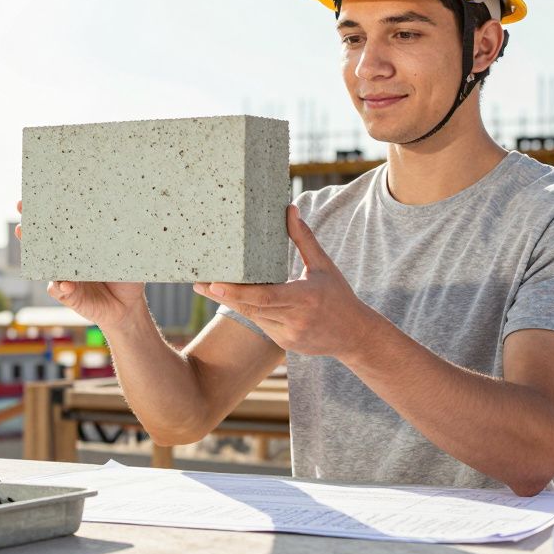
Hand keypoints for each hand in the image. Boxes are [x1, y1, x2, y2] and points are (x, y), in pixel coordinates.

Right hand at [15, 199, 148, 329]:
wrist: (128, 307)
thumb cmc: (126, 276)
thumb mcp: (126, 253)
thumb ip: (120, 239)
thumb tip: (121, 217)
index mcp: (81, 245)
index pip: (62, 225)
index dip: (48, 211)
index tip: (34, 196)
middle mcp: (68, 259)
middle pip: (44, 241)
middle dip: (30, 226)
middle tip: (21, 212)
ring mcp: (65, 276)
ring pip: (43, 263)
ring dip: (33, 251)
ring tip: (26, 237)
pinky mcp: (68, 295)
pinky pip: (58, 289)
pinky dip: (60, 286)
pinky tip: (65, 283)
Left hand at [193, 205, 378, 357]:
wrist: (355, 336)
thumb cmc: (339, 295)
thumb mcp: (324, 265)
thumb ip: (303, 239)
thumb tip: (289, 209)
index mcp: (305, 298)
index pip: (265, 296)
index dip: (237, 292)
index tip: (213, 284)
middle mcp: (295, 319)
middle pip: (251, 308)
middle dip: (223, 296)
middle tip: (198, 283)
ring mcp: (289, 336)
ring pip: (253, 317)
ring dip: (234, 302)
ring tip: (210, 286)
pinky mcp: (285, 344)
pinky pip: (262, 325)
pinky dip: (251, 311)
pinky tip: (237, 299)